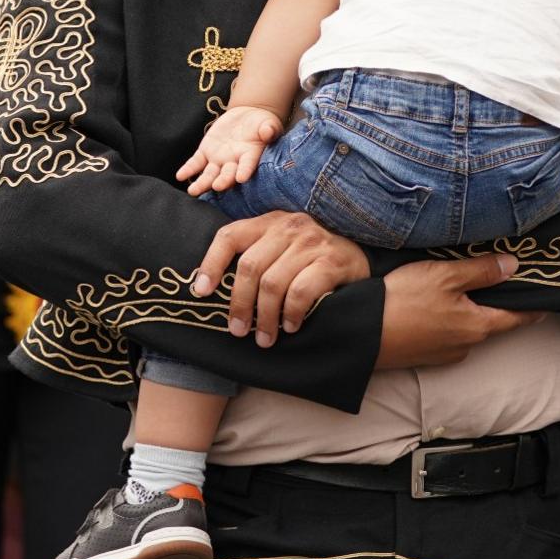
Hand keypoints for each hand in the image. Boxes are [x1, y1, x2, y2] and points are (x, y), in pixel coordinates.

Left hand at [176, 106, 282, 194]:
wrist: (247, 118)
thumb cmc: (262, 124)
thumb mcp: (268, 124)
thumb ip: (268, 129)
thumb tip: (268, 131)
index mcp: (250, 156)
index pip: (247, 165)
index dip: (245, 171)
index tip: (241, 178)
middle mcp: (234, 162)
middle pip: (227, 175)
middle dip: (222, 181)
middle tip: (217, 186)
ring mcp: (219, 159)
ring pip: (209, 174)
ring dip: (202, 183)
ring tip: (193, 191)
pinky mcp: (206, 152)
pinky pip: (195, 163)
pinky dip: (188, 169)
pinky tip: (180, 176)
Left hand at [192, 211, 368, 346]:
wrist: (359, 257)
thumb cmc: (310, 258)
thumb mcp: (280, 247)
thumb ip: (253, 256)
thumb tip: (208, 288)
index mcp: (269, 221)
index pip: (230, 235)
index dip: (211, 264)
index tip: (200, 292)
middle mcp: (289, 226)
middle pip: (249, 266)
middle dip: (239, 303)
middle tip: (238, 330)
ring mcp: (312, 241)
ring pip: (272, 283)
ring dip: (265, 317)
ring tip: (265, 337)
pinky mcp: (332, 260)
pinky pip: (301, 291)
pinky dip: (291, 313)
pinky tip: (290, 326)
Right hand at [377, 255, 544, 368]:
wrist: (362, 333)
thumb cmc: (406, 300)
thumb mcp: (445, 276)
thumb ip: (481, 271)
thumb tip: (515, 266)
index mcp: (477, 326)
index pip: (516, 318)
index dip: (533, 308)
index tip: (549, 301)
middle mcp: (466, 345)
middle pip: (490, 322)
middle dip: (496, 304)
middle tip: (500, 281)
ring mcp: (443, 354)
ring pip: (466, 328)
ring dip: (467, 311)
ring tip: (460, 286)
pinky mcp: (423, 354)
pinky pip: (445, 333)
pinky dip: (447, 319)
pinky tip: (433, 303)